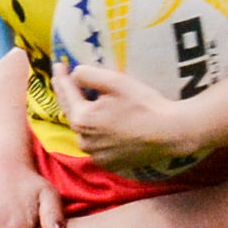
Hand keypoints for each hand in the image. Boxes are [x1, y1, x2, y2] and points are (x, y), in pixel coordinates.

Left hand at [53, 64, 201, 174]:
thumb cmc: (144, 105)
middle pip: (72, 113)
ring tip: (83, 102)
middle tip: (64, 80)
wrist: (169, 133)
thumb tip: (74, 73)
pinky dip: (96, 134)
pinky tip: (102, 125)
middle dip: (68, 96)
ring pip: (84, 131)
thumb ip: (89, 74)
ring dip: (83, 117)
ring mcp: (96, 155)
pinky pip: (96, 144)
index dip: (61, 77)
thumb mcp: (116, 81)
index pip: (67, 93)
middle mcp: (84, 141)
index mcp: (82, 120)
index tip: (58, 64)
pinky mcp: (109, 164)